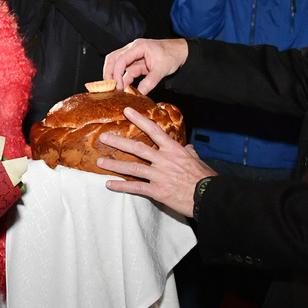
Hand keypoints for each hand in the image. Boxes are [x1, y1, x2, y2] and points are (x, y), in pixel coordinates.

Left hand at [98, 107, 216, 216]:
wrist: (208, 195)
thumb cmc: (204, 177)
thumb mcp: (197, 160)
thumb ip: (189, 153)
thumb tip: (188, 149)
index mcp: (173, 150)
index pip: (154, 130)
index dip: (139, 120)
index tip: (127, 111)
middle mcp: (164, 160)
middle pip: (137, 148)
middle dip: (118, 143)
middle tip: (103, 138)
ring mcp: (160, 176)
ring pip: (132, 168)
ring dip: (114, 165)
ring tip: (100, 162)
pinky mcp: (158, 191)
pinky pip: (136, 188)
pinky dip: (121, 186)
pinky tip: (109, 184)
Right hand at [103, 37, 188, 95]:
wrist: (180, 52)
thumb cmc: (172, 55)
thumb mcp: (162, 69)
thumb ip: (150, 82)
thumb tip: (140, 93)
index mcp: (138, 47)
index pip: (121, 59)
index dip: (117, 73)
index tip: (118, 86)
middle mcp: (133, 49)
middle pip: (113, 59)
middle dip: (109, 73)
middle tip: (110, 87)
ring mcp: (134, 55)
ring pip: (117, 64)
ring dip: (115, 76)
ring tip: (115, 89)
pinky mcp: (137, 61)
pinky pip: (126, 69)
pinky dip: (123, 77)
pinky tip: (123, 87)